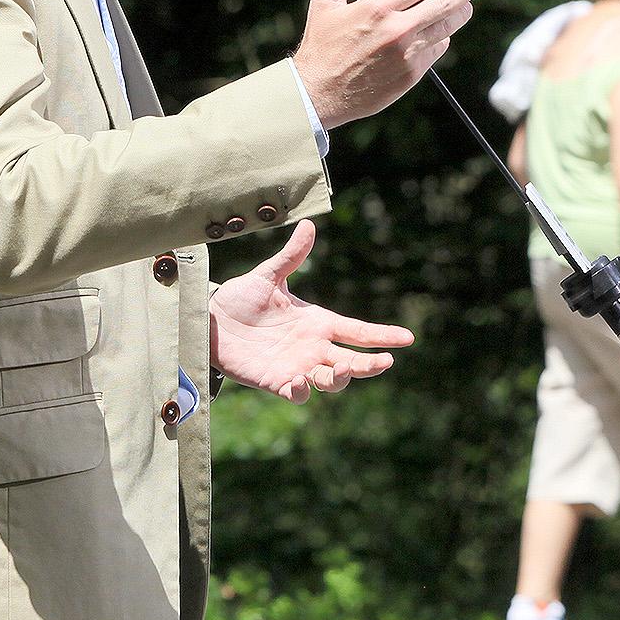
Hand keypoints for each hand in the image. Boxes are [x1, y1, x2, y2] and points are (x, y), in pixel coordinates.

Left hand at [209, 221, 413, 402]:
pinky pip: (296, 393)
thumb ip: (291, 257)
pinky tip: (301, 382)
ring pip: (330, 380)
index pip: (357, 331)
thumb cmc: (241, 298)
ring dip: (340, 378)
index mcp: (317, 322)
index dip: (382, 335)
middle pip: (351, 360)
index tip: (408, 338)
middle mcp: (312, 347)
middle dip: (370, 364)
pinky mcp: (275, 381)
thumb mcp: (268, 276)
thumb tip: (310, 226)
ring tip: (342, 369)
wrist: (211, 320)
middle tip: (386, 361)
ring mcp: (296, 366)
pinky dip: (302, 391)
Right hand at [292, 0, 476, 129]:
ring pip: (446, 28)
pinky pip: (436, 50)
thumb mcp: (327, 2)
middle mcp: (397, 29)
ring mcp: (407, 53)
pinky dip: (441, 39)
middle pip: (444, 4)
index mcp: (377, 7)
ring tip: (463, 7)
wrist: (319, 93)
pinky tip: (439, 34)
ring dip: (459, 14)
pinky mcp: (412, 74)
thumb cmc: (321, 45)